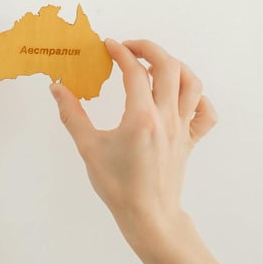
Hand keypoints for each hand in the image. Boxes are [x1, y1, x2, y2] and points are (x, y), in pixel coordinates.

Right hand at [50, 39, 216, 256]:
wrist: (148, 217)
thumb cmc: (118, 186)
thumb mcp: (89, 148)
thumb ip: (72, 115)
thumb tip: (57, 88)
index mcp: (141, 117)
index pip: (134, 70)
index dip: (120, 52)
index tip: (107, 46)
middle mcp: (166, 118)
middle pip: (169, 66)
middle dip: (149, 48)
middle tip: (129, 48)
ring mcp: (182, 128)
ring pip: (192, 83)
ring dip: (174, 66)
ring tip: (154, 66)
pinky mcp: (190, 140)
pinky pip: (205, 113)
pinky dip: (197, 98)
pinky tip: (178, 97)